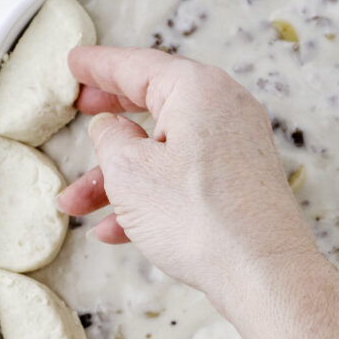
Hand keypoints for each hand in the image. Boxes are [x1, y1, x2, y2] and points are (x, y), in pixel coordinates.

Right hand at [58, 47, 317, 313]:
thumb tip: (110, 128)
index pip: (136, 66)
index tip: (75, 64)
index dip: (98, 67)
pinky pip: (185, 180)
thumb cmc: (202, 220)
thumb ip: (110, 139)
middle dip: (107, 127)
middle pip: (152, 108)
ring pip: (164, 153)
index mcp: (197, 89)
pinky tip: (116, 229)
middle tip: (80, 114)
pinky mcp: (242, 183)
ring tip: (77, 205)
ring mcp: (237, 148)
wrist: (263, 274)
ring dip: (118, 179)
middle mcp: (225, 110)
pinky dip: (151, 198)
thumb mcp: (130, 172)